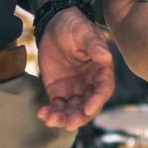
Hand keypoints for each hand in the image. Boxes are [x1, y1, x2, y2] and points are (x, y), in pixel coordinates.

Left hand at [36, 8, 114, 128]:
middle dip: (80, 116)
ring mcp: (75, 90)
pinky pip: (57, 107)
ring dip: (64, 119)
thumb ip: (93, 44)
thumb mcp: (83, 31)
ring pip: (73, 110)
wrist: (54, 25)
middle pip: (89, 106)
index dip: (97, 101)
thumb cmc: (74, 25)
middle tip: (69, 123)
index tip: (88, 108)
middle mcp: (90, 84)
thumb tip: (105, 56)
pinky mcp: (59, 92)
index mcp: (101, 70)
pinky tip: (42, 114)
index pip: (103, 89)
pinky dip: (51, 113)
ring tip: (51, 120)